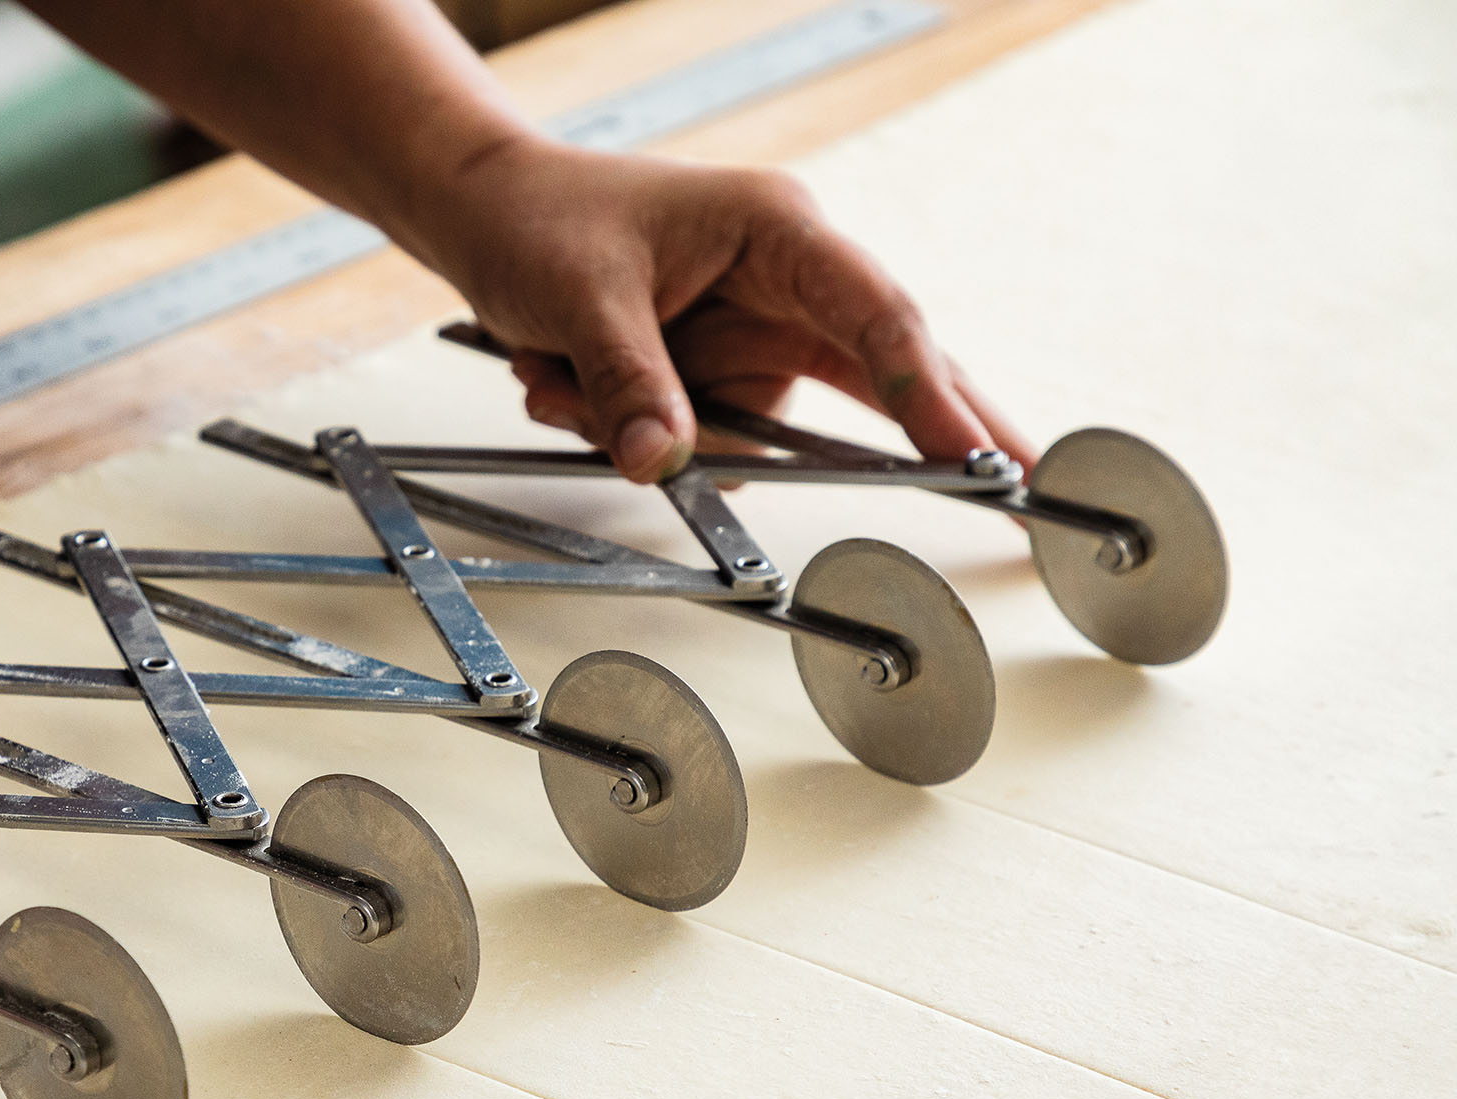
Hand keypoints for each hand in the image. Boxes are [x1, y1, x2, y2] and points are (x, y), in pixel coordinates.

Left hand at [406, 137, 1035, 480]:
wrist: (483, 212)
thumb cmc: (540, 217)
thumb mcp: (581, 301)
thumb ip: (630, 384)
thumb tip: (669, 460)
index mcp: (776, 231)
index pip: (875, 318)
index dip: (930, 392)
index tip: (973, 453)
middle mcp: (780, 281)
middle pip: (880, 368)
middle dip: (930, 425)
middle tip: (1018, 481)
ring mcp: (748, 331)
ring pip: (753, 428)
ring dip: (652, 424)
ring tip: (560, 376)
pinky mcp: (711, 369)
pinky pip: (697, 436)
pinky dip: (623, 426)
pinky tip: (560, 379)